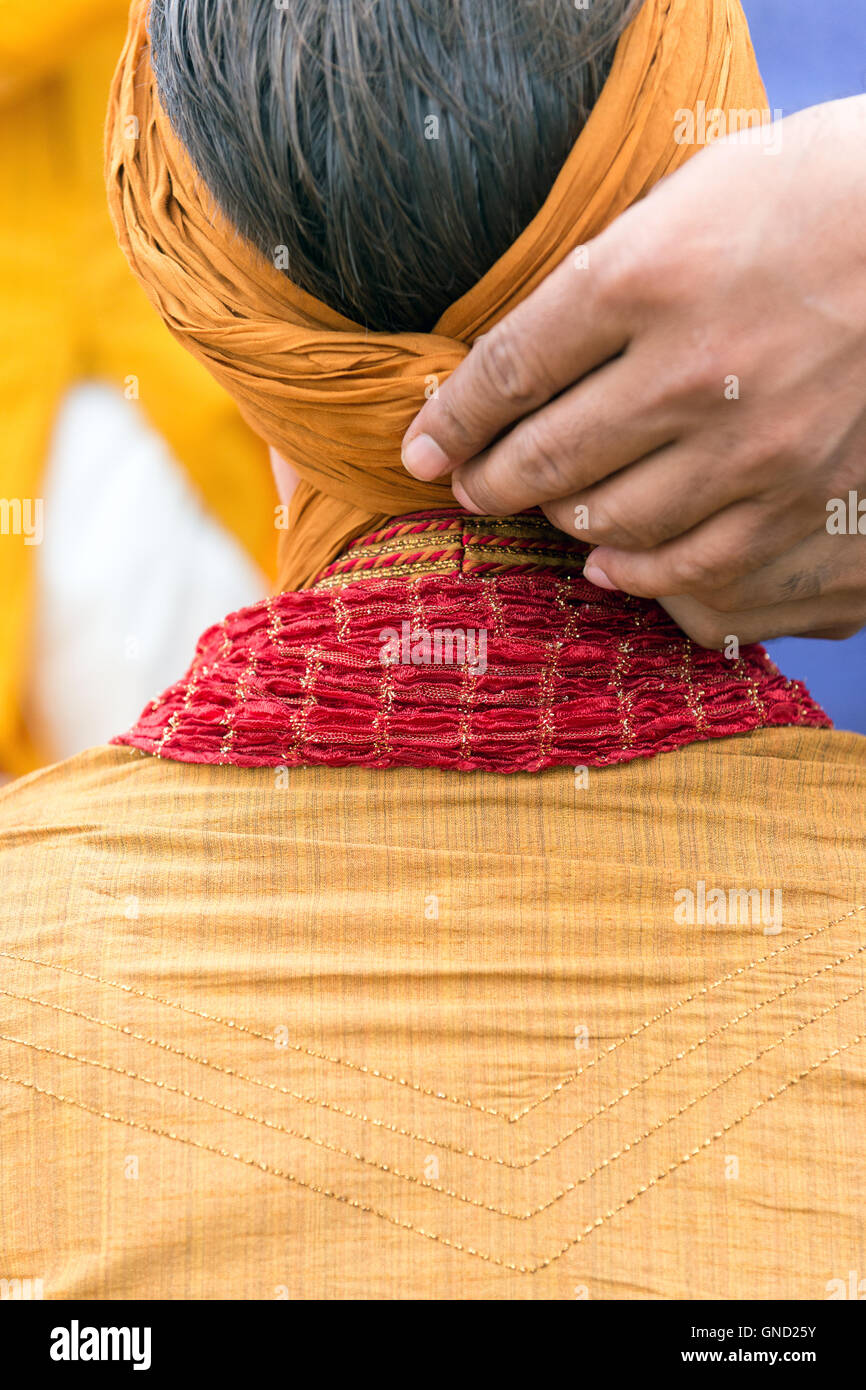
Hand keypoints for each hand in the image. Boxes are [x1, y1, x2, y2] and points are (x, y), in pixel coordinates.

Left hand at [401, 97, 865, 642]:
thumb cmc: (815, 197)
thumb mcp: (693, 198)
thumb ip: (605, 279)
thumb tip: (525, 355)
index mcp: (647, 275)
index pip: (510, 370)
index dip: (452, 421)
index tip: (424, 449)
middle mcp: (689, 370)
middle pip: (545, 454)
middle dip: (489, 480)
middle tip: (470, 487)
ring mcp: (749, 446)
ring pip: (605, 518)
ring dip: (559, 518)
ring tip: (547, 508)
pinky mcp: (798, 500)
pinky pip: (685, 564)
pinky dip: (632, 569)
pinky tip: (608, 560)